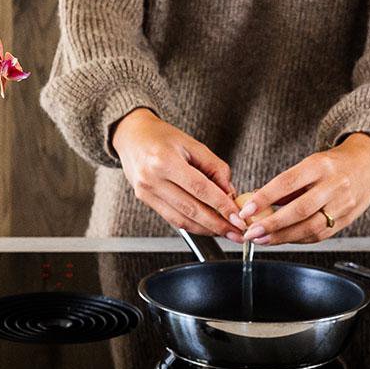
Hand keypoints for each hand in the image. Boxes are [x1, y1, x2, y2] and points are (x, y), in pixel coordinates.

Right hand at [111, 108, 243, 237]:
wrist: (131, 136)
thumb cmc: (161, 137)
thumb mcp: (192, 144)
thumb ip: (214, 167)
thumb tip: (230, 193)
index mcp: (165, 160)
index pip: (199, 188)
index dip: (221, 205)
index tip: (238, 217)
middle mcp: (152, 178)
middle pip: (190, 208)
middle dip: (217, 224)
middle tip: (237, 232)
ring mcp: (146, 191)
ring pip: (181, 219)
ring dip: (206, 229)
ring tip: (225, 232)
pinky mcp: (144, 199)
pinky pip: (171, 218)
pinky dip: (192, 225)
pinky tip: (206, 226)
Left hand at [238, 133, 369, 245]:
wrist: (366, 165)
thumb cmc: (331, 165)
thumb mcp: (308, 164)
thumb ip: (285, 185)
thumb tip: (255, 202)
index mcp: (319, 166)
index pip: (287, 183)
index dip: (264, 198)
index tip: (246, 210)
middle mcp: (334, 185)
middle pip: (300, 210)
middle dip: (272, 225)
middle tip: (251, 232)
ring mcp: (344, 204)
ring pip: (311, 227)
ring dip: (283, 237)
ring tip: (262, 240)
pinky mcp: (348, 220)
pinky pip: (320, 234)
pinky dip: (298, 239)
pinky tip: (282, 239)